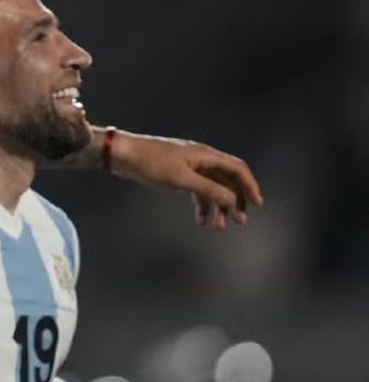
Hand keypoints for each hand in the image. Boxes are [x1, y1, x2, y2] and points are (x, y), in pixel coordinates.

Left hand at [110, 131, 263, 230]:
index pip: (237, 169)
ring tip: (218, 227)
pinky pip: (197, 190)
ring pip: (212, 187)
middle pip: (228, 180)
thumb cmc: (151, 163)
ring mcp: (190, 166)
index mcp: (205, 155)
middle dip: (235, 201)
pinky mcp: (178, 173)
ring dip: (218, 206)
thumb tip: (232, 199)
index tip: (257, 205)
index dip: (250, 186)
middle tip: (239, 221)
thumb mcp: (181, 178)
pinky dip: (201, 205)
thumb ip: (207, 189)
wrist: (124, 155)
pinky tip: (200, 220)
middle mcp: (201, 158)